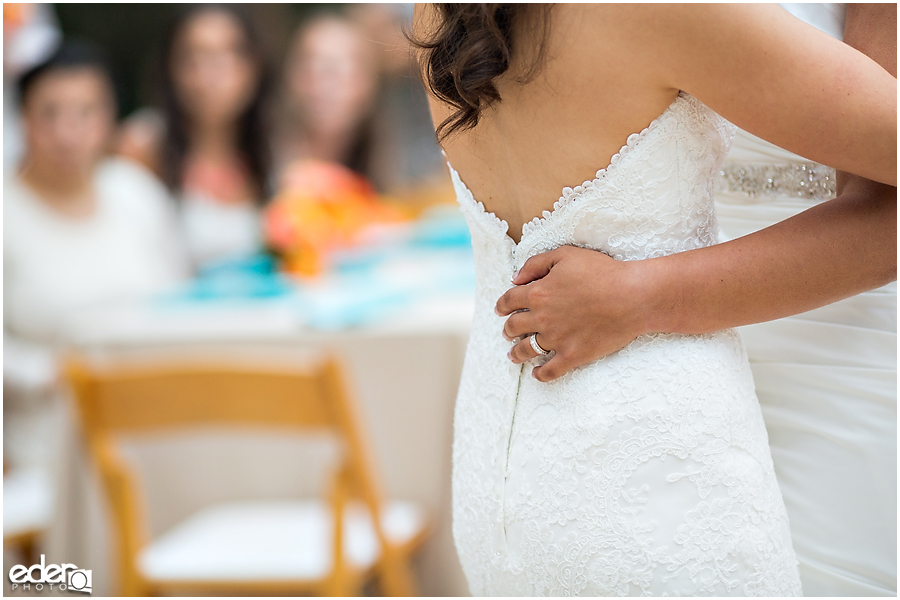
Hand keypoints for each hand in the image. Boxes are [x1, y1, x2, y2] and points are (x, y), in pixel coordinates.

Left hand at [494, 245, 651, 381]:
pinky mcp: (573, 355)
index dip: (501, 305)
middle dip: (507, 330)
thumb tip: (515, 278)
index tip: (500, 310)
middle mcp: (542, 318)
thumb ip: (536, 264)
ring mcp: (557, 339)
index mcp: (538, 293)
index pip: (509, 301)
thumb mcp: (566, 255)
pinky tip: (537, 374)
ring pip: (526, 350)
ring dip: (516, 353)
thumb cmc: (602, 272)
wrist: (633, 296)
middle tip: (506, 332)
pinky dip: (540, 374)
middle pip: (514, 327)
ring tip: (513, 356)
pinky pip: (550, 371)